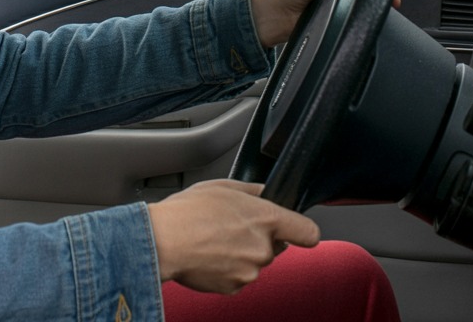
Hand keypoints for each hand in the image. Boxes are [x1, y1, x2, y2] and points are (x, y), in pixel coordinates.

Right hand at [148, 179, 318, 293]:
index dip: (302, 230)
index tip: (296, 229)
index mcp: (265, 219)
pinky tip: (209, 254)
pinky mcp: (235, 287)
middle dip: (258, 237)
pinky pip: (239, 276)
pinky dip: (227, 268)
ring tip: (213, 239)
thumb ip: (251, 190)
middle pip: (275, 245)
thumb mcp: (221, 186)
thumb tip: (263, 191)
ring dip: (241, 253)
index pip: (308, 232)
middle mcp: (263, 248)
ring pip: (254, 261)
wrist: (164, 241)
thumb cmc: (188, 211)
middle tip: (231, 226)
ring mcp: (250, 270)